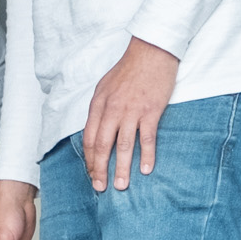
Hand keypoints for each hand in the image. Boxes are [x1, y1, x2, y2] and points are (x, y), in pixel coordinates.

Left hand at [82, 38, 179, 192]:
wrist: (151, 51)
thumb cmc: (129, 70)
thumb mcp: (105, 87)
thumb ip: (100, 110)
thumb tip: (97, 131)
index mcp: (98, 104)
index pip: (89, 138)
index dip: (89, 159)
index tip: (91, 175)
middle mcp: (112, 109)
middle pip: (102, 145)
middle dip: (100, 169)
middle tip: (101, 188)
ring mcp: (132, 111)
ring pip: (123, 145)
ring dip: (122, 168)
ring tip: (121, 186)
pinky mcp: (151, 110)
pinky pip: (147, 137)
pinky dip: (146, 155)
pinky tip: (145, 170)